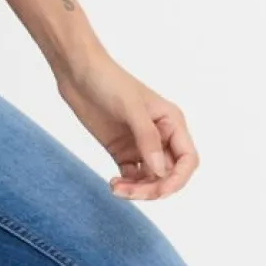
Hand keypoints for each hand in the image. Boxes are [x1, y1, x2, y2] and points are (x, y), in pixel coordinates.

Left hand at [54, 51, 198, 199]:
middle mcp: (161, 136)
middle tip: (130, 192)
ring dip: (138, 189)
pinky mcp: (122, 150)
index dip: (178, 179)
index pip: (188, 160)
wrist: (77, 72)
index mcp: (172, 123)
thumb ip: (147, 139)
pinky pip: (131, 176)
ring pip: (150, 179)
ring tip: (116, 188)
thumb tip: (160, 171)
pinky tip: (113, 184)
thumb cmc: (108, 81)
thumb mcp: (130, 108)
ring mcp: (141, 145)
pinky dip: (126, 185)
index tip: (159, 190)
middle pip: (168, 174)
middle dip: (154, 188)